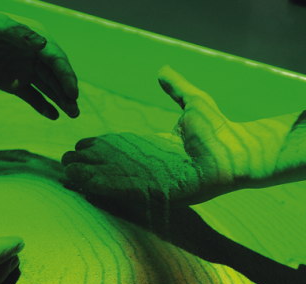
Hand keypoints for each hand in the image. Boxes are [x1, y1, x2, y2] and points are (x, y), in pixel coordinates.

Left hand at [0, 7, 79, 119]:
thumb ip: (18, 34)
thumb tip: (42, 44)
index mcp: (35, 39)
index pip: (56, 59)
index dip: (66, 76)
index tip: (72, 92)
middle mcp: (35, 55)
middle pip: (56, 76)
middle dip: (67, 92)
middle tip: (76, 109)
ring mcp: (25, 70)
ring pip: (48, 88)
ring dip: (60, 100)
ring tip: (73, 115)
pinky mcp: (14, 83)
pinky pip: (32, 96)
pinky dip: (43, 106)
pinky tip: (54, 115)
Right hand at [61, 66, 251, 206]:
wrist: (241, 149)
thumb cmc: (221, 129)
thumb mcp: (193, 102)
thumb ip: (176, 87)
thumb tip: (162, 69)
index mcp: (155, 150)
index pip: (120, 150)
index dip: (99, 148)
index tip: (79, 145)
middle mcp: (152, 167)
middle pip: (112, 165)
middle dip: (87, 164)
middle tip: (65, 163)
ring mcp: (155, 181)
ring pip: (115, 178)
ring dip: (91, 177)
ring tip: (68, 174)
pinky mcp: (160, 191)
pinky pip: (129, 189)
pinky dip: (107, 186)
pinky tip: (89, 183)